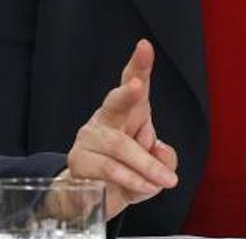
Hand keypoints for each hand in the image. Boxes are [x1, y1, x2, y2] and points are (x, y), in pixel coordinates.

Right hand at [62, 39, 178, 218]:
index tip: (145, 46)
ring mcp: (90, 138)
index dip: (139, 65)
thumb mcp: (155, 167)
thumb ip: (164, 159)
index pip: (133, 83)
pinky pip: (109, 169)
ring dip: (146, 165)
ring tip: (166, 180)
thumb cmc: (127, 174)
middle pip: (115, 102)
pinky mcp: (79, 160)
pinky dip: (131, 179)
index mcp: (128, 111)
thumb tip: (159, 155)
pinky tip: (146, 186)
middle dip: (126, 93)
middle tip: (136, 86)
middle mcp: (106, 118)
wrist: (90, 198)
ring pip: (120, 145)